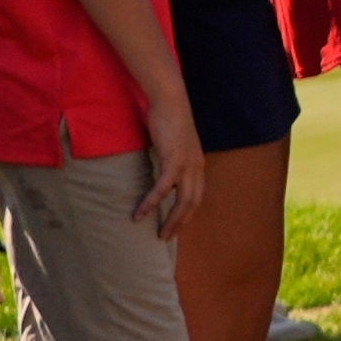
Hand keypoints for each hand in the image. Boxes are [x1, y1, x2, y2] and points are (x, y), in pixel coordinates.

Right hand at [130, 99, 204, 242]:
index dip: (188, 214)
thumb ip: (170, 161)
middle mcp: (197, 168)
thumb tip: (161, 173)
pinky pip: (163, 188)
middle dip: (181, 223)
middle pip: (193, 204)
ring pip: (183, 201)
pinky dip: (152, 202)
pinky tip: (141, 212)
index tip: (176, 226)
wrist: (170, 102)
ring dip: (171, 220)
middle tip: (166, 237)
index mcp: (198, 166)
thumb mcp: (172, 146)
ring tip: (160, 234)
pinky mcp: (174, 160)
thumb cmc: (168, 121)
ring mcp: (188, 165)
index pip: (197, 197)